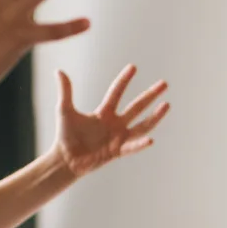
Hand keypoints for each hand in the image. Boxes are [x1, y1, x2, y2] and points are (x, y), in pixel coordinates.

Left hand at [54, 65, 169, 177]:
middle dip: (150, 95)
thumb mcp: (65, 111)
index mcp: (104, 112)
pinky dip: (140, 145)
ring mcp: (118, 138)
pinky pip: (131, 147)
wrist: (65, 160)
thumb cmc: (65, 135)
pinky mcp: (116, 152)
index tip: (133, 67)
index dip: (124, 80)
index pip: (116, 92)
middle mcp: (114, 123)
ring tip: (167, 105)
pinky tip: (150, 140)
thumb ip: (66, 92)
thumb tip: (59, 71)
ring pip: (141, 125)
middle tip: (164, 83)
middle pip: (137, 106)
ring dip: (155, 116)